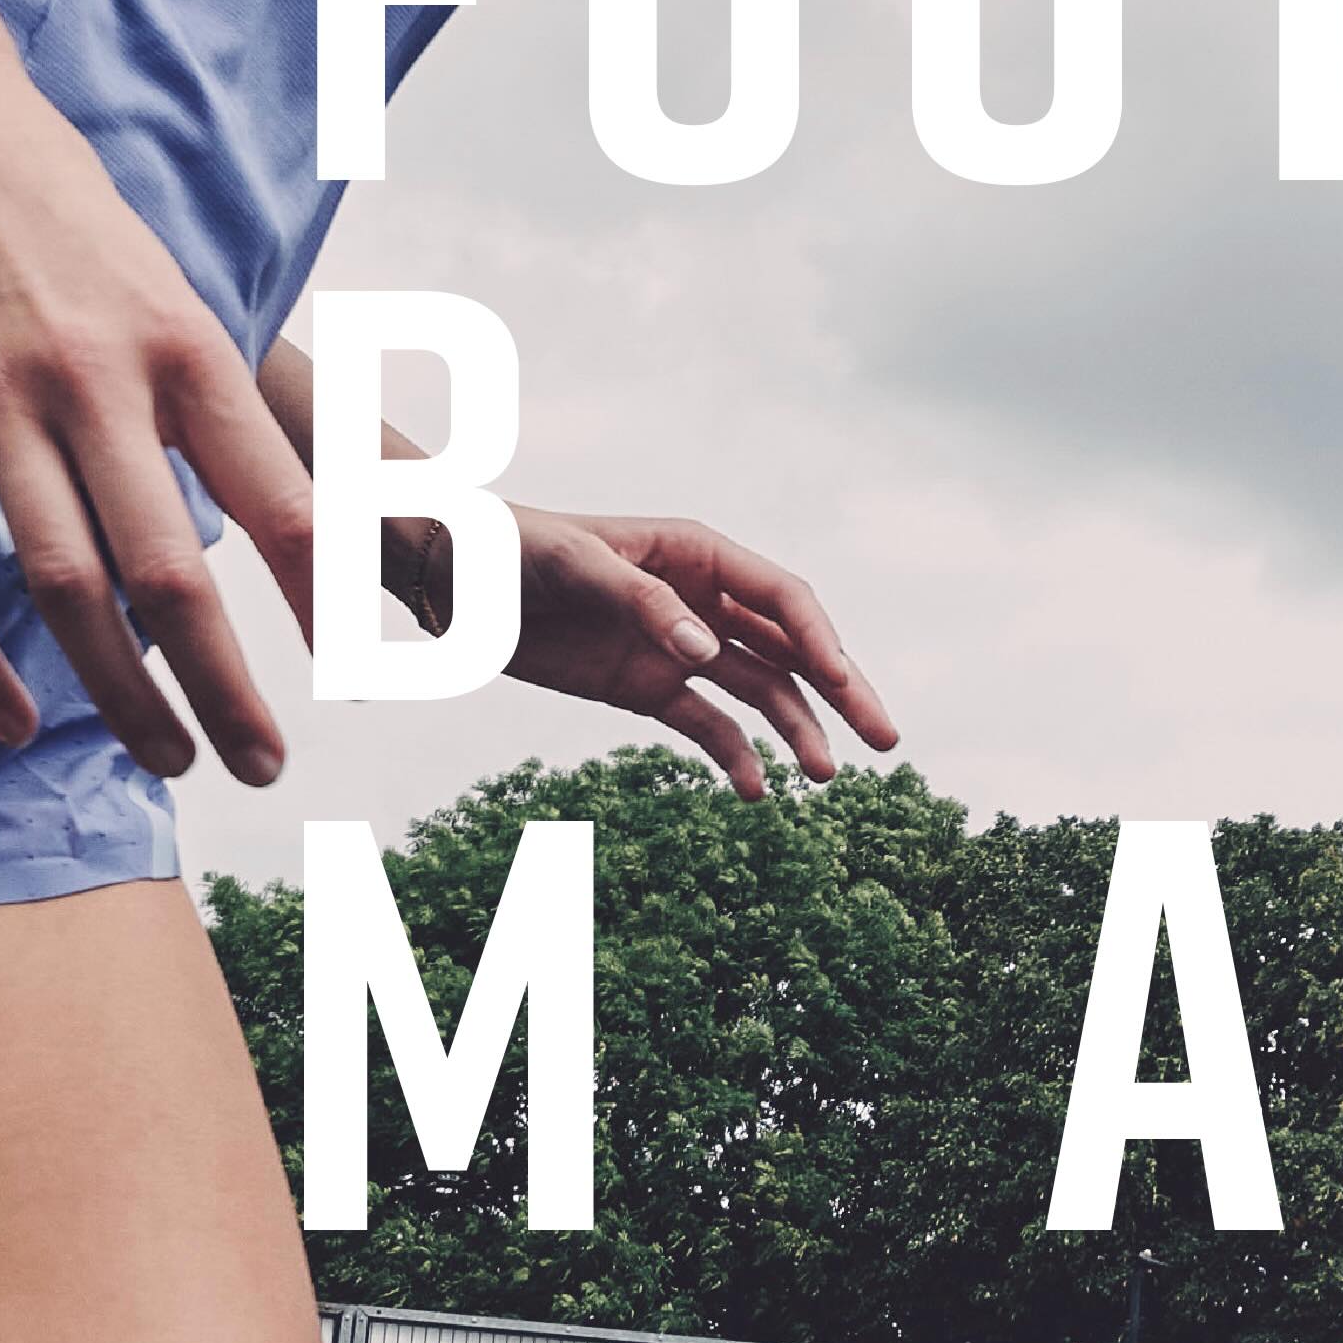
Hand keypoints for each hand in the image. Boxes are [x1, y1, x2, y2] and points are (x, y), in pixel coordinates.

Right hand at [0, 22, 312, 781]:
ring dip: (121, 694)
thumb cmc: (52, 194)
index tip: (362, 668)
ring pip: (64, 589)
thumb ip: (197, 391)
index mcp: (182, 342)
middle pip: (173, 575)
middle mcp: (96, 378)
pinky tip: (20, 720)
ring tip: (165, 760)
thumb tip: (258, 503)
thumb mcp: (157, 278)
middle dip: (227, 690)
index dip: (326, 598)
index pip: (280, 497)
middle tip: (262, 764)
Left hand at [495, 508, 898, 795]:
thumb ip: (645, 604)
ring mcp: (678, 646)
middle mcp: (702, 600)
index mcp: (698, 554)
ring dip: (795, 731)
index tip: (843, 683)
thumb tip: (704, 650)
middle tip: (887, 739)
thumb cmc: (515, 550)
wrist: (455, 579)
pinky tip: (754, 792)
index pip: (782, 598)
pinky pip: (705, 725)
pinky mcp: (647, 687)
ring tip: (824, 778)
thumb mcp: (577, 566)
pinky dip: (732, 756)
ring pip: (759, 692)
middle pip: (790, 649)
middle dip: (840, 692)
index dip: (820, 640)